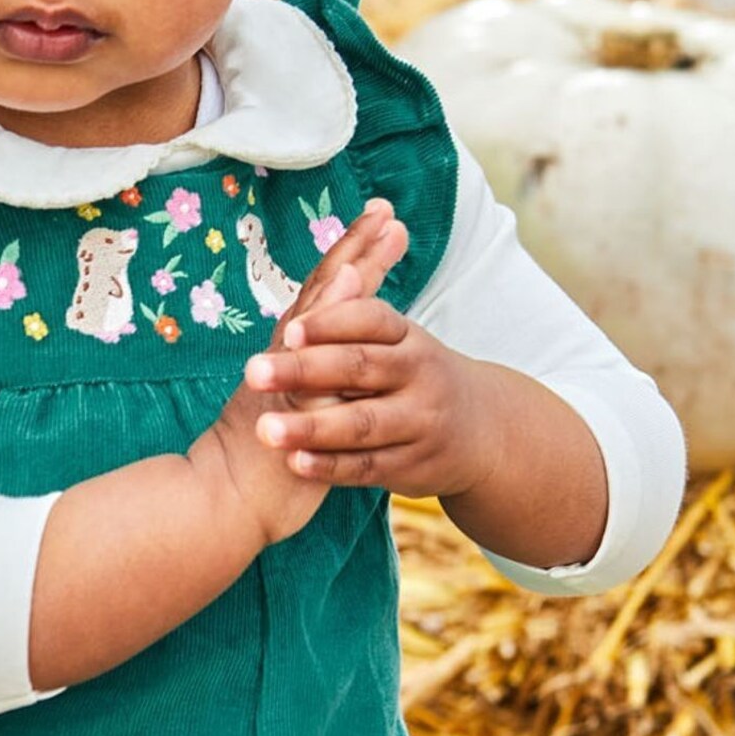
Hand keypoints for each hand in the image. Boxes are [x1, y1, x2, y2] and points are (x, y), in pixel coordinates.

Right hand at [187, 201, 409, 547]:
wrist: (219, 504)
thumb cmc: (259, 465)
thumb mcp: (292, 414)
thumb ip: (311, 381)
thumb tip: (330, 359)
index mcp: (289, 360)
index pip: (324, 298)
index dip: (350, 258)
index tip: (379, 220)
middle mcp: (285, 362)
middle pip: (322, 295)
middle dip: (355, 251)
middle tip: (385, 212)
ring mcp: (284, 384)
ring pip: (316, 323)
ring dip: (343, 280)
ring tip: (371, 240)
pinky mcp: (286, 411)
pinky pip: (311, 367)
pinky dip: (329, 333)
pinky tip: (348, 302)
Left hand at [244, 245, 498, 500]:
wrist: (478, 430)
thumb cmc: (414, 375)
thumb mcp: (396, 339)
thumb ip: (358, 313)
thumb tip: (342, 269)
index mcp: (408, 337)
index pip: (371, 319)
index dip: (331, 323)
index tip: (290, 330)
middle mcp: (419, 375)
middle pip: (360, 368)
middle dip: (305, 370)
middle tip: (256, 373)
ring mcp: (418, 423)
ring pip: (362, 423)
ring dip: (311, 427)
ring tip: (267, 429)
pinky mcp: (410, 465)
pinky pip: (366, 466)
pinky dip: (329, 465)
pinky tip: (295, 462)